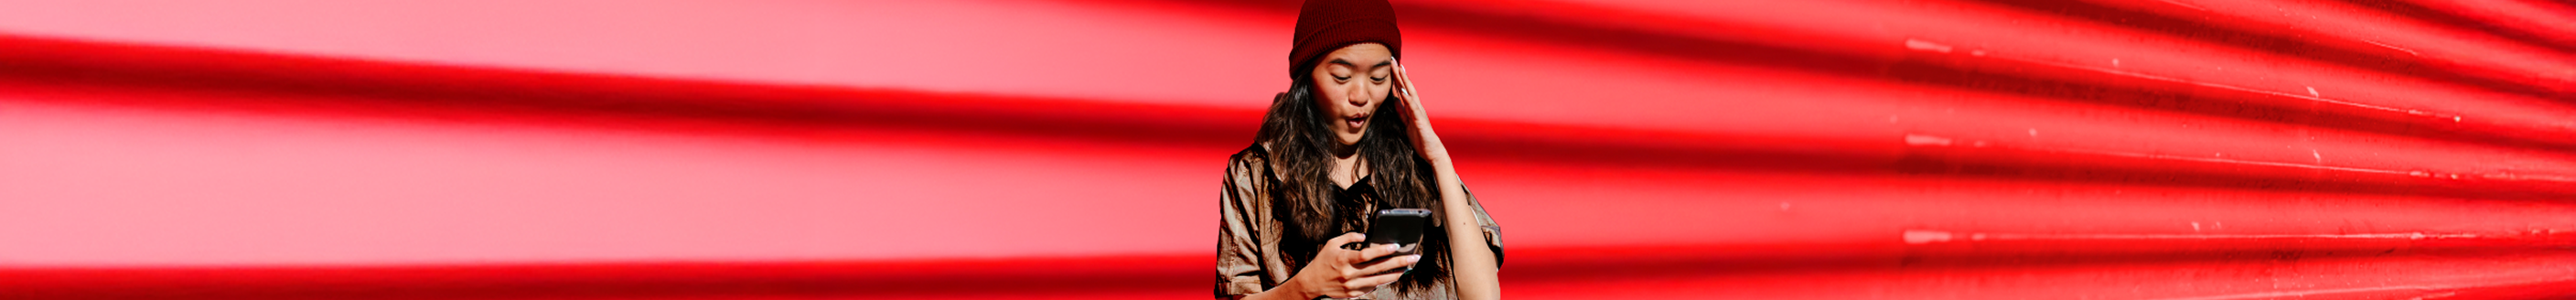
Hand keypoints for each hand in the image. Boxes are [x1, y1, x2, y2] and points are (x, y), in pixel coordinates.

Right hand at [1289, 232, 1422, 298]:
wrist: (1311, 283)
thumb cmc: (1322, 261)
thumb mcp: (1332, 244)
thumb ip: (1348, 237)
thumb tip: (1365, 236)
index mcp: (1344, 259)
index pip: (1367, 255)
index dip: (1382, 251)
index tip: (1395, 246)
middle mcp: (1349, 273)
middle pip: (1378, 268)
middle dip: (1398, 262)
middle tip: (1413, 258)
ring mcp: (1352, 286)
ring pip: (1378, 281)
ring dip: (1394, 275)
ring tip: (1407, 270)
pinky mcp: (1353, 294)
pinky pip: (1371, 288)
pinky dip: (1381, 282)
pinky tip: (1389, 277)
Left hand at [1389, 58, 1450, 163]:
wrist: (1431, 151)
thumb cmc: (1420, 138)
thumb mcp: (1406, 124)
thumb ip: (1401, 112)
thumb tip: (1395, 101)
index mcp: (1411, 108)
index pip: (1402, 90)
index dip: (1396, 78)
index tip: (1389, 66)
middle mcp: (1416, 107)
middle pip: (1406, 87)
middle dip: (1399, 74)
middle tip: (1392, 60)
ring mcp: (1419, 112)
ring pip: (1410, 93)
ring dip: (1404, 81)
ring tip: (1399, 69)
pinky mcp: (1420, 120)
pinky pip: (1413, 108)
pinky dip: (1408, 99)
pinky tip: (1404, 91)